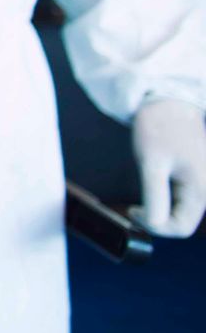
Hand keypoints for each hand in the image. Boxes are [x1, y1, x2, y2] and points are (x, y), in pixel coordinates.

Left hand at [132, 97, 205, 237]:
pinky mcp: (195, 179)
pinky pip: (180, 200)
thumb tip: (155, 225)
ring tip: (141, 199)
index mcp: (201, 189)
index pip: (181, 228)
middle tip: (134, 208)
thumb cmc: (159, 128)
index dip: (155, 227)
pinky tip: (152, 191)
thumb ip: (155, 196)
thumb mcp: (151, 163)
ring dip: (160, 211)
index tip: (132, 212)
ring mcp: (202, 184)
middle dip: (157, 220)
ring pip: (181, 212)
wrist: (166, 104)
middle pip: (183, 222)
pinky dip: (164, 201)